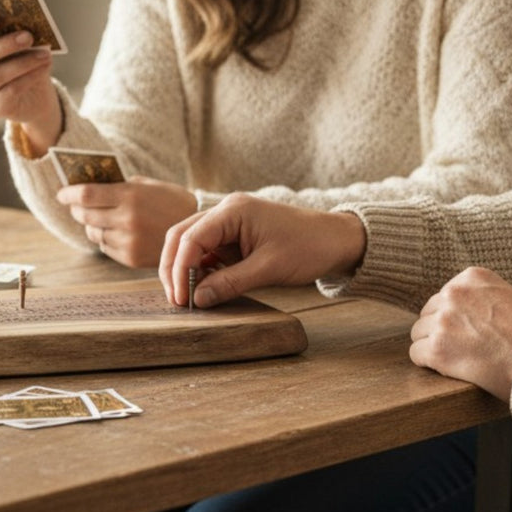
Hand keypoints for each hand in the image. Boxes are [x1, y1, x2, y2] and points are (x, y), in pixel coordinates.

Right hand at [0, 15, 60, 153]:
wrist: (31, 94)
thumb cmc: (18, 59)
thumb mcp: (13, 44)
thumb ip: (12, 32)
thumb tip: (25, 22)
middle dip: (4, 45)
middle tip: (28, 36)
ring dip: (23, 62)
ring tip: (44, 54)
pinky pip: (10, 91)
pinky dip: (29, 77)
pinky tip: (44, 67)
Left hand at [58, 176, 197, 267]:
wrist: (198, 230)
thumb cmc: (172, 201)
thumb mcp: (149, 185)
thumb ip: (122, 185)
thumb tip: (93, 184)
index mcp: (130, 195)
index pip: (86, 194)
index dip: (69, 193)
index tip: (61, 193)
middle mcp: (126, 219)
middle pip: (85, 214)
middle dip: (76, 209)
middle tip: (75, 205)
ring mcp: (128, 240)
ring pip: (93, 233)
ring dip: (91, 225)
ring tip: (98, 219)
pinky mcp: (131, 257)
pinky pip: (105, 247)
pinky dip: (105, 239)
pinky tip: (115, 232)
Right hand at [158, 193, 366, 307]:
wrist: (336, 240)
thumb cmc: (308, 247)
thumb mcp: (268, 269)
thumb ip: (230, 283)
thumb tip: (198, 300)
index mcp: (233, 211)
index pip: (191, 238)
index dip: (181, 269)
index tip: (182, 299)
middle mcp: (226, 211)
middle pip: (182, 236)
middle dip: (175, 268)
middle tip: (177, 300)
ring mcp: (229, 222)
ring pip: (190, 243)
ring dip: (185, 269)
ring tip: (188, 298)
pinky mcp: (234, 235)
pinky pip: (207, 250)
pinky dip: (200, 268)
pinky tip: (202, 288)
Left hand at [410, 267, 511, 402]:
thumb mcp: (508, 298)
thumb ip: (479, 296)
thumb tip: (453, 307)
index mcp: (472, 277)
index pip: (444, 296)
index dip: (455, 317)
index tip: (473, 331)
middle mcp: (453, 293)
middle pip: (428, 313)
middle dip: (442, 331)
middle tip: (467, 348)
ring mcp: (443, 320)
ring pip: (419, 333)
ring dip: (436, 347)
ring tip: (464, 358)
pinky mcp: (436, 348)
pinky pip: (416, 354)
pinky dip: (431, 364)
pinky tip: (453, 368)